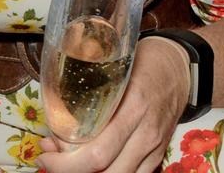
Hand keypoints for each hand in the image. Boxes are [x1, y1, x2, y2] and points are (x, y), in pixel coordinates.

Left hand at [37, 38, 189, 172]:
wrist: (178, 67)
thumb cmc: (140, 62)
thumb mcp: (113, 69)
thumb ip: (88, 92)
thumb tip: (55, 118)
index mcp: (131, 108)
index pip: (98, 153)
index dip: (66, 163)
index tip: (44, 154)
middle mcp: (145, 133)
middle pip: (107, 172)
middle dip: (71, 172)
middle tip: (50, 161)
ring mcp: (154, 147)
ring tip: (67, 162)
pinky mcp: (158, 154)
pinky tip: (92, 166)